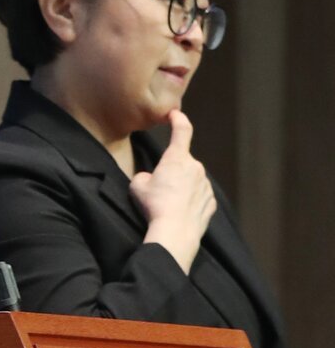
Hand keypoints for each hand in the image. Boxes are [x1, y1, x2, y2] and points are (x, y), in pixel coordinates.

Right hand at [130, 111, 216, 274]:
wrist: (174, 232)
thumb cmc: (155, 207)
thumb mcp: (137, 186)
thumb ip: (144, 176)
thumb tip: (150, 178)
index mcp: (177, 158)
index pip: (182, 130)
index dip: (178, 119)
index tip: (175, 115)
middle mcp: (195, 167)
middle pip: (183, 162)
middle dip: (172, 171)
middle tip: (159, 189)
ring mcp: (205, 185)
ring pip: (192, 181)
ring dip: (182, 188)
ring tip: (168, 206)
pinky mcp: (210, 202)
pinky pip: (199, 197)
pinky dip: (190, 202)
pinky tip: (180, 213)